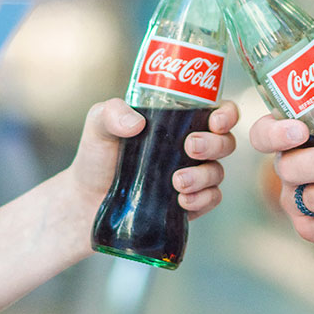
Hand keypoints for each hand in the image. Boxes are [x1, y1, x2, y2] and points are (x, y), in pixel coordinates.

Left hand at [70, 98, 237, 219]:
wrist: (86, 199)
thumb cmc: (97, 155)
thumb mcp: (99, 124)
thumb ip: (112, 113)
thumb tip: (136, 123)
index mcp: (178, 120)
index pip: (217, 111)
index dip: (227, 114)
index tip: (217, 121)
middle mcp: (190, 146)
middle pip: (226, 141)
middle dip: (215, 144)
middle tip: (190, 147)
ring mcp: (192, 175)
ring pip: (218, 172)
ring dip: (204, 176)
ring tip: (177, 182)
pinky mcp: (189, 202)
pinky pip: (211, 199)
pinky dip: (202, 199)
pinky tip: (182, 201)